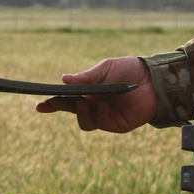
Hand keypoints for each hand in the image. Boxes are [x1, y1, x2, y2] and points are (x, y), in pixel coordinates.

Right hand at [36, 57, 155, 132]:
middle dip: (60, 107)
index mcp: (90, 90)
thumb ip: (86, 78)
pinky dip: (98, 114)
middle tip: (52, 102)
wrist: (153, 78)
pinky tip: (102, 105)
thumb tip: (63, 80)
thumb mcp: (105, 69)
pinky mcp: (116, 124)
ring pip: (84, 122)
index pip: (68, 98)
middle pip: (72, 110)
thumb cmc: (130, 70)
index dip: (53, 102)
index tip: (39, 105)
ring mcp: (105, 116)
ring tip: (85, 100)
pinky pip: (100, 123)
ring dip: (80, 112)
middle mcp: (95, 104)